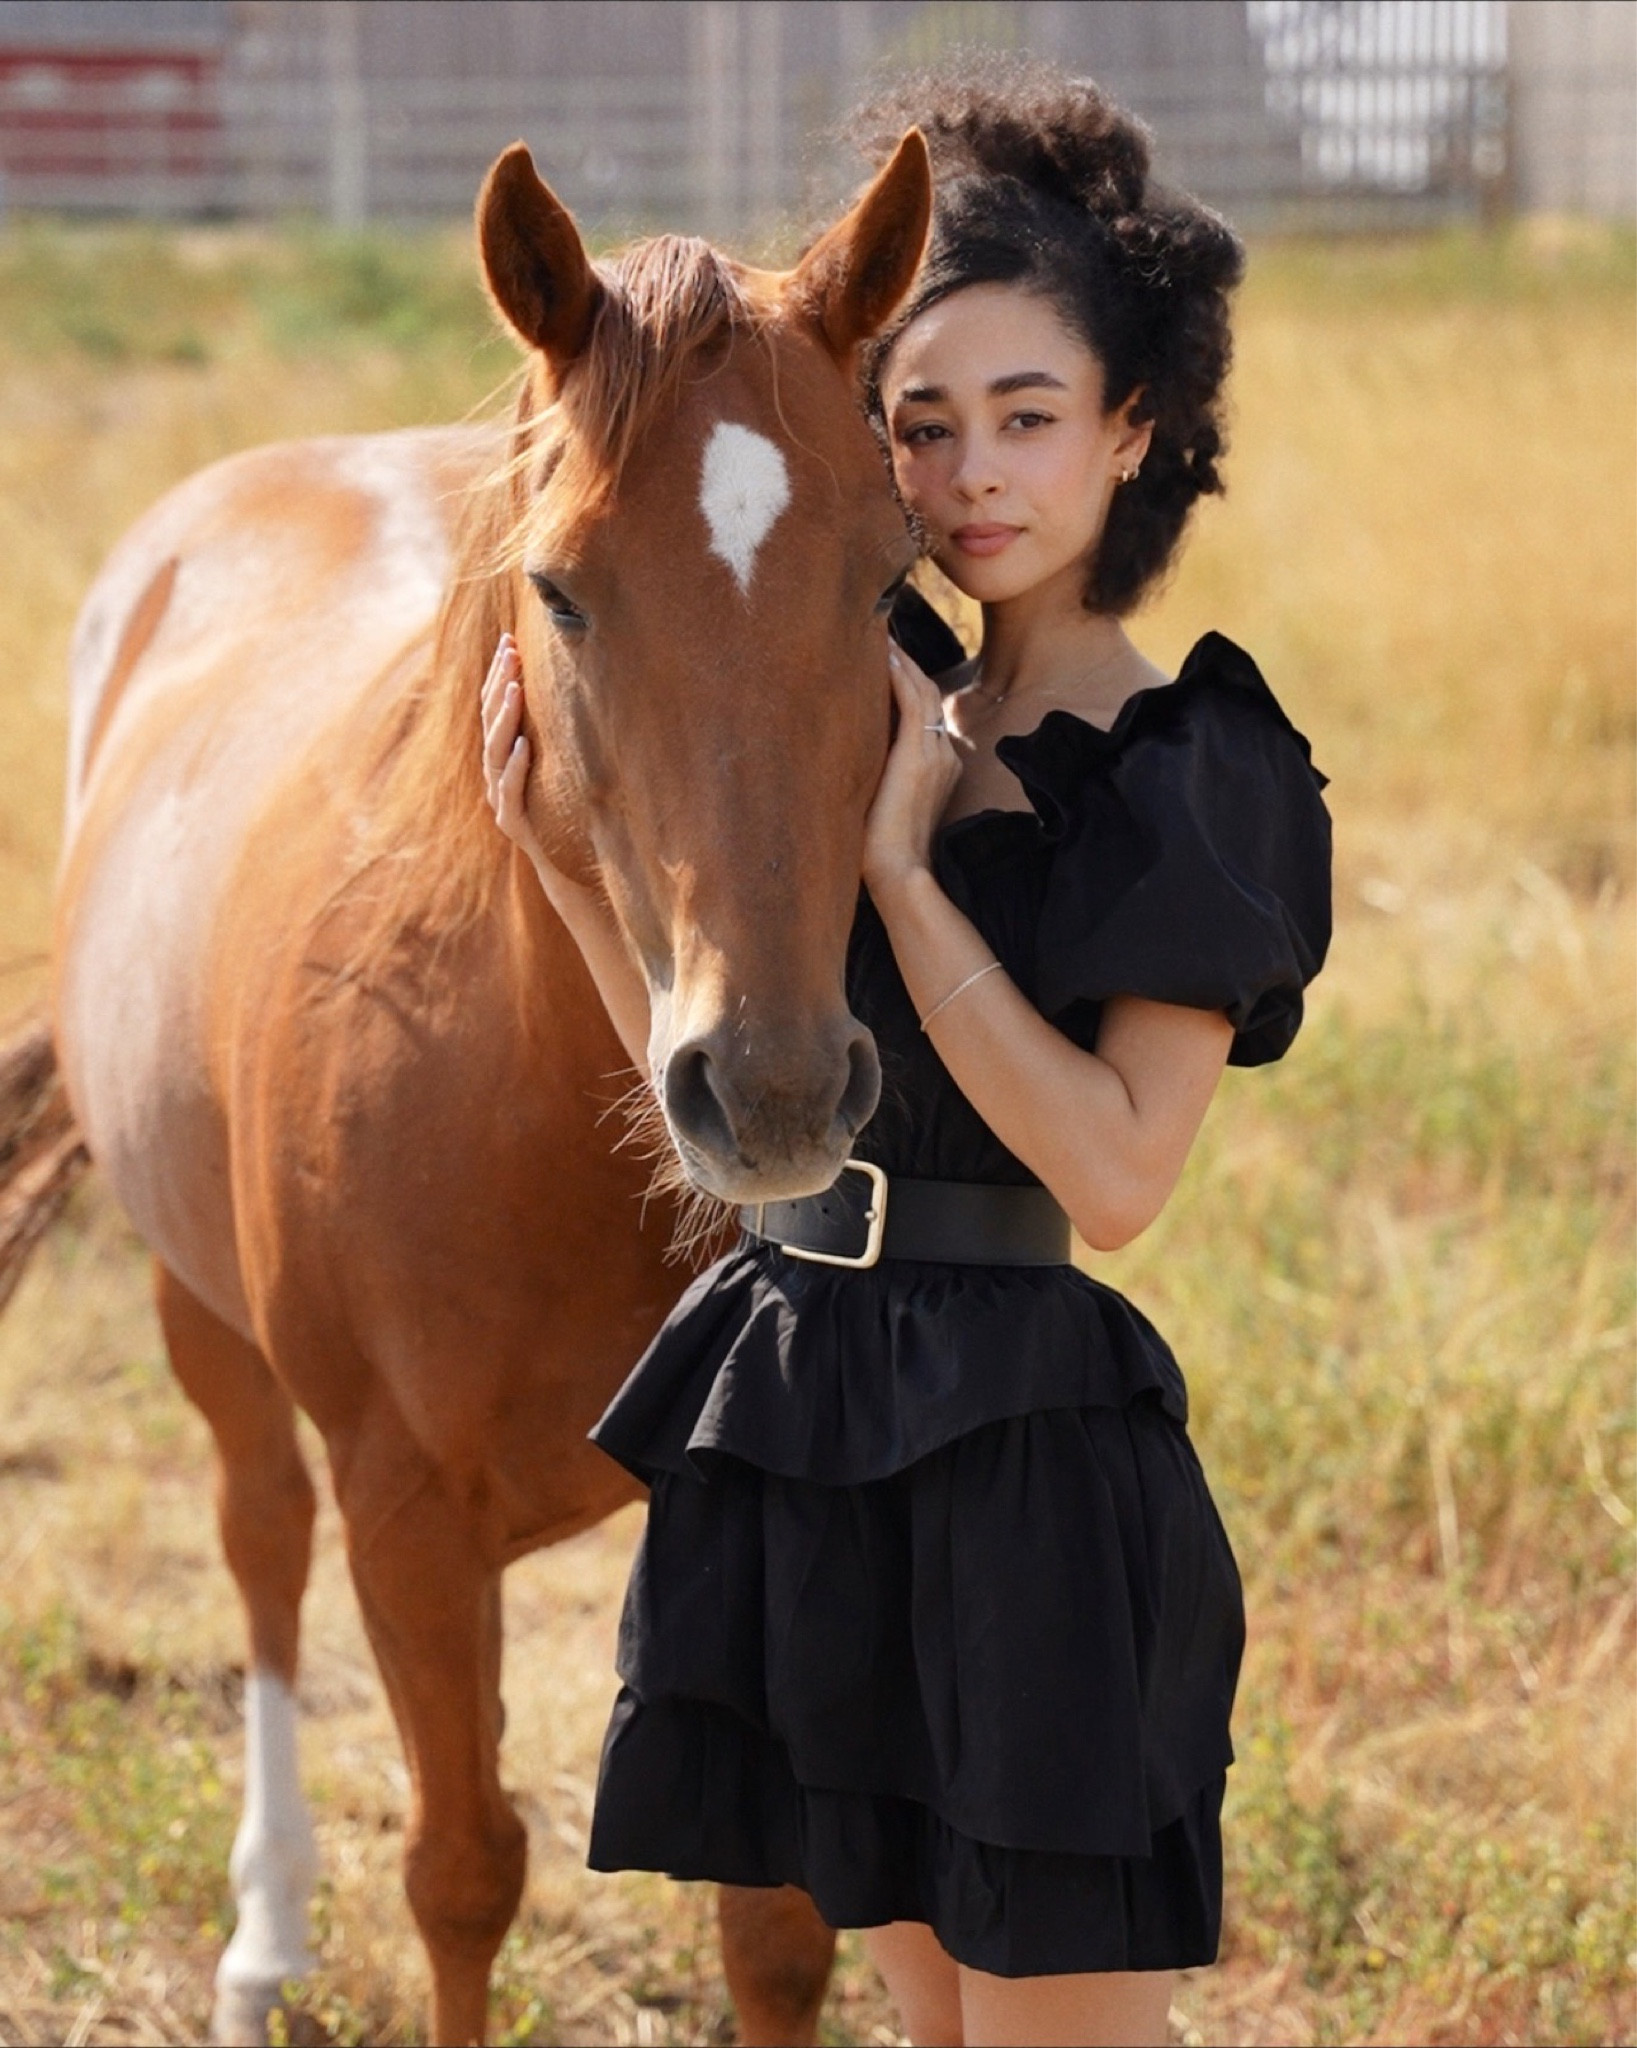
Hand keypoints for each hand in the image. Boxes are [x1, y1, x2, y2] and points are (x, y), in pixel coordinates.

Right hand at [481, 633, 550, 866]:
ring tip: (515, 690)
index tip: (509, 640)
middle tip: (510, 652)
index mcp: (503, 758)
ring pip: (495, 752)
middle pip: (491, 723)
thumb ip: (555, 734)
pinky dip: (515, 766)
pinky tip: (523, 745)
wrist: (567, 866)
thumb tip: (572, 686)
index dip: (498, 675)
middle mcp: (496, 774)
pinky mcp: (513, 822)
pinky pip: (509, 790)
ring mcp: (500, 799)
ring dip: (504, 719)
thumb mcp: (560, 767)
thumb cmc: (565, 811)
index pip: (494, 709)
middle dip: (499, 685)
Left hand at [862, 642, 962, 899]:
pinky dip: (899, 673)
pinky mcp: (917, 755)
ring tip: (880, 634)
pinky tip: (882, 653)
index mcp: (938, 766)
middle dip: (905, 664)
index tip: (882, 660)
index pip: (923, 713)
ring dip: (901, 661)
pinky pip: (912, 700)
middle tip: (881, 634)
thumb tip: (841, 759)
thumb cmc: (881, 853)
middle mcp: (943, 754)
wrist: (897, 874)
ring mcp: (934, 753)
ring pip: (921, 690)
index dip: (906, 683)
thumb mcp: (879, 804)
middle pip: (926, 694)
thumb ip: (873, 778)